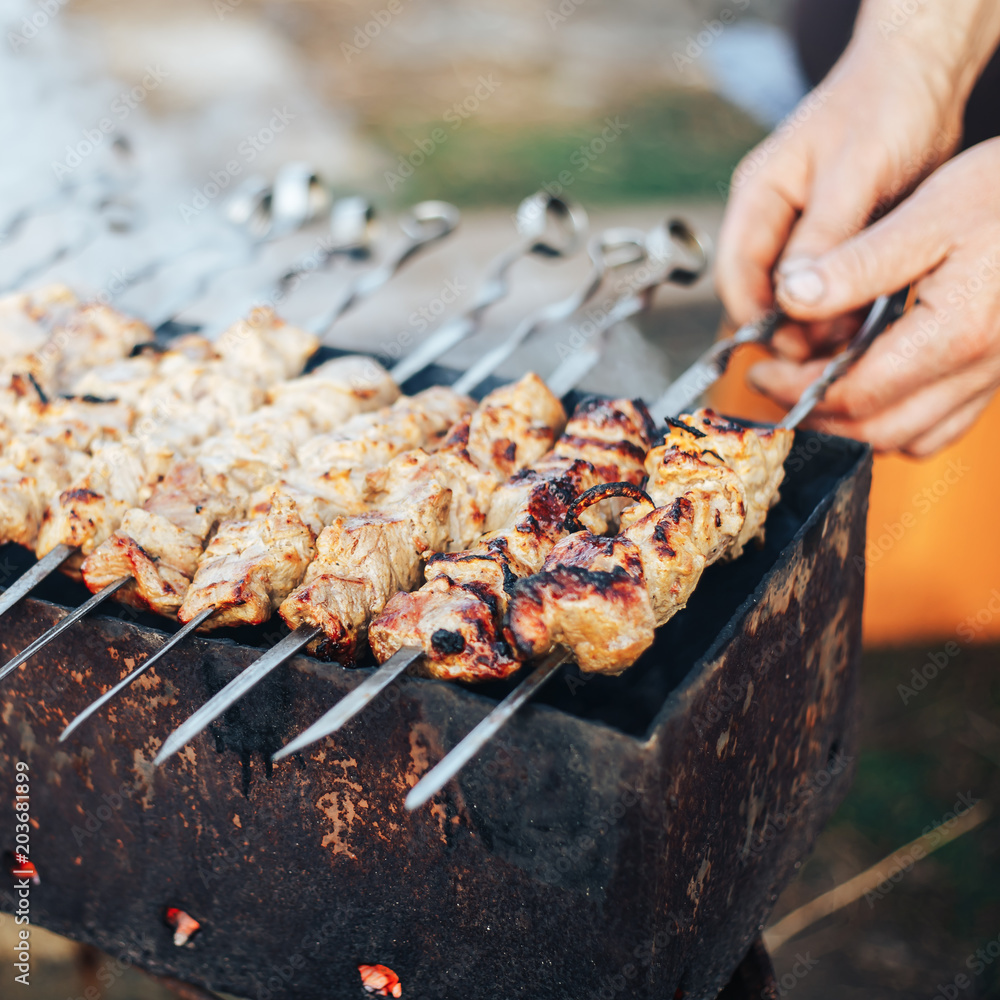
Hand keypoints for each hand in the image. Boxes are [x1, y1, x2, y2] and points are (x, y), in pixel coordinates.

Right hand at [716, 37, 966, 353]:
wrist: (922, 75)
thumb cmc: (884, 106)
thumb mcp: (852, 174)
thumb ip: (821, 235)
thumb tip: (792, 294)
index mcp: (757, 196)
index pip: (735, 272)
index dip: (755, 316)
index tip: (787, 347)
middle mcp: (771, 217)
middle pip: (760, 291)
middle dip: (786, 327)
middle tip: (821, 355)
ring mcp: (799, 229)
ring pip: (792, 294)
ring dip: (814, 322)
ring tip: (845, 341)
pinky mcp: (830, 239)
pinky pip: (823, 286)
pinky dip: (838, 308)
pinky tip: (859, 322)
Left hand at [748, 138, 999, 456]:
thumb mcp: (928, 213)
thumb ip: (856, 263)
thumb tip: (791, 295)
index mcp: (954, 334)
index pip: (854, 394)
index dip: (797, 391)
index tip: (762, 372)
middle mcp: (978, 368)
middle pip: (877, 432)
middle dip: (816, 418)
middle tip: (775, 386)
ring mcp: (991, 377)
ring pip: (910, 440)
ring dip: (853, 429)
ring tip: (811, 391)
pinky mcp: (995, 374)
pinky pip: (941, 427)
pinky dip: (897, 424)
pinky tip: (868, 391)